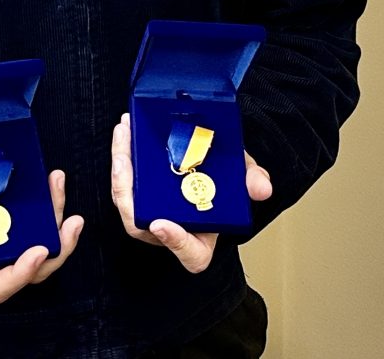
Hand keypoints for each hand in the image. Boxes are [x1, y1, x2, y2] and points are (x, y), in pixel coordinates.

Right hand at [0, 150, 83, 303]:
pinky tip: (53, 178)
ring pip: (43, 236)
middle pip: (33, 266)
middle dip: (58, 250)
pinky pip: (40, 210)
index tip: (38, 251)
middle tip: (72, 224)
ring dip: (58, 219)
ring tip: (60, 188)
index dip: (21, 275)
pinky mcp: (15, 204)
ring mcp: (8, 227)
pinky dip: (51, 197)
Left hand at [109, 113, 271, 273]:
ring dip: (120, 166)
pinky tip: (126, 129)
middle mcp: (171, 230)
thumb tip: (262, 187)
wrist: (214, 162)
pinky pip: (124, 182)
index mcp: (201, 238)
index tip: (162, 224)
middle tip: (125, 160)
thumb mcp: (241, 175)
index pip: (190, 254)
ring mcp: (152, 213)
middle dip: (127, 191)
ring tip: (124, 131)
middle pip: (140, 224)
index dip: (176, 243)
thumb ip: (252, 180)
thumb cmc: (225, 179)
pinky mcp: (139, 194)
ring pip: (126, 200)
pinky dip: (123, 155)